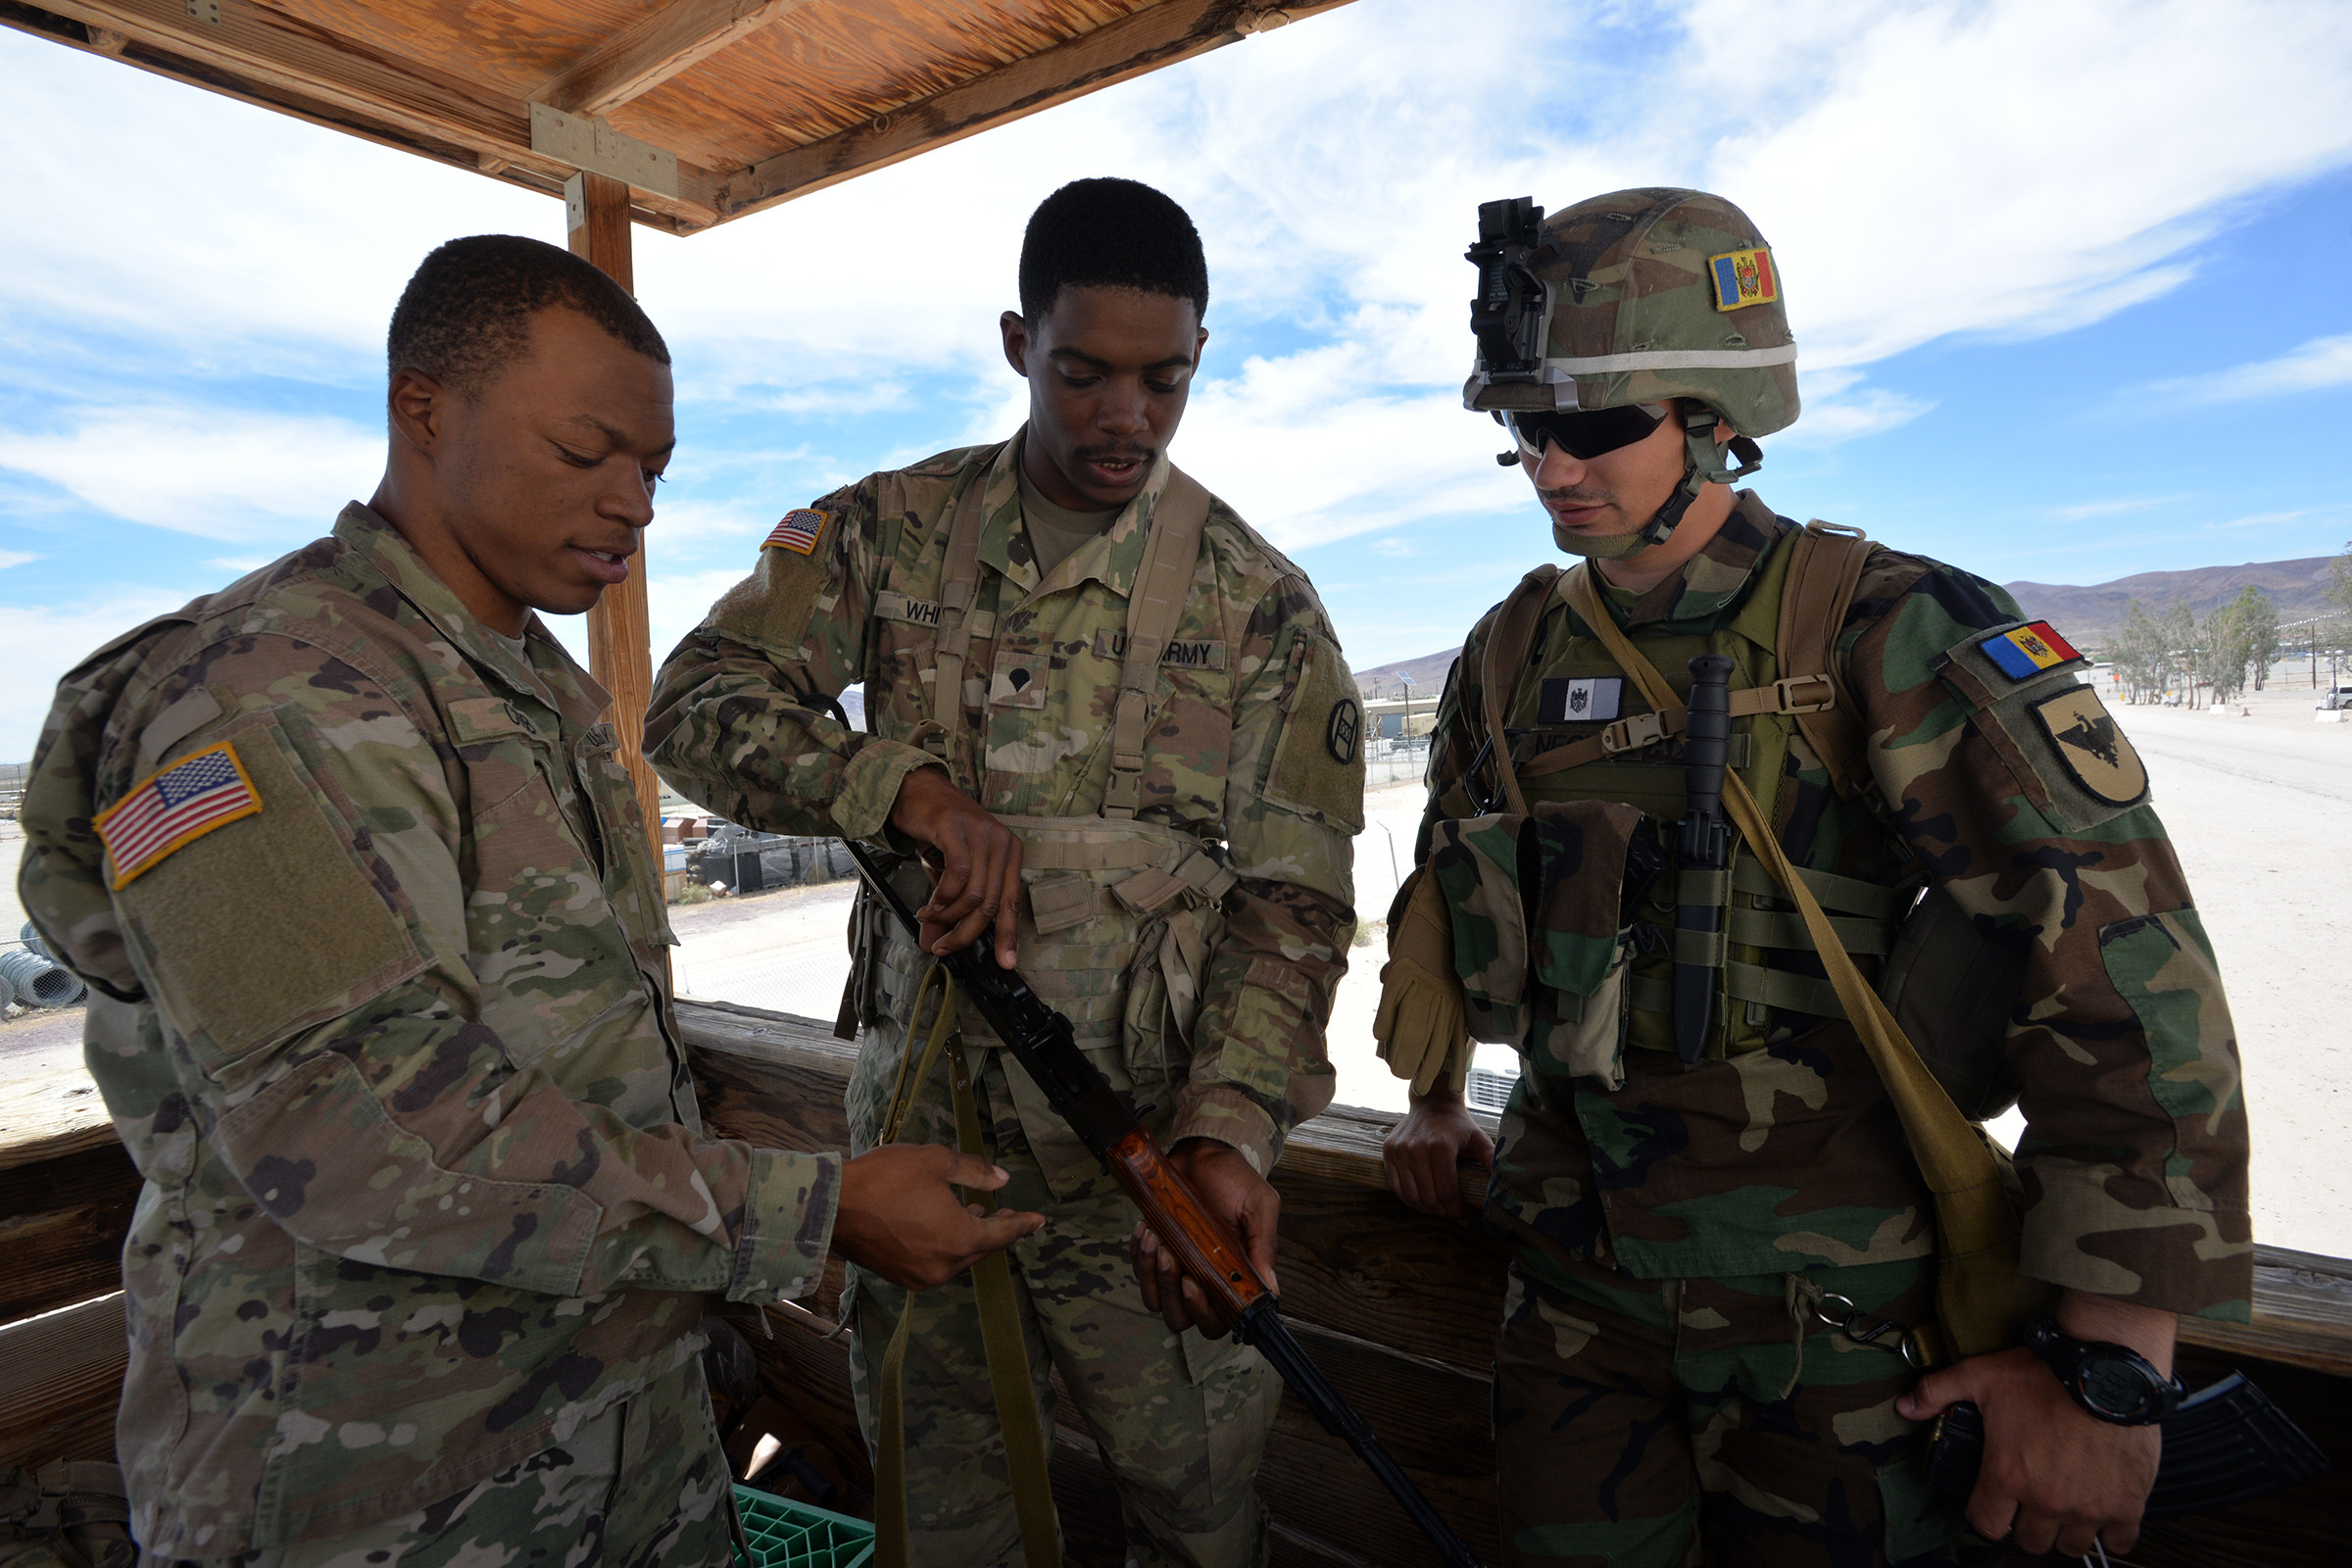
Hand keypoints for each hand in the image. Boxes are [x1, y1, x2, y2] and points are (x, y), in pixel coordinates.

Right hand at [832, 1143, 1044, 1289]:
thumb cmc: (885, 1178)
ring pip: (957, 1256)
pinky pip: (934, 1262)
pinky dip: (944, 1245)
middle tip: (1005, 1213)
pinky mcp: (900, 1277)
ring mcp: (921, 1276)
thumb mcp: (935, 1163)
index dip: (1022, 1224)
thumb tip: (1002, 1181)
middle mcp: (945, 1265)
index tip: (1039, 1220)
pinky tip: (940, 1226)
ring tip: (973, 1212)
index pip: (1002, 1233)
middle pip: (980, 1248)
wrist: (831, 1207)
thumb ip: (974, 1172)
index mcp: (960, 1238)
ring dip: (967, 1236)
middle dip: (994, 1228)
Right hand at [887, 765, 1022, 965]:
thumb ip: (948, 907)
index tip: (1005, 962)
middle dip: (966, 933)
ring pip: (975, 894)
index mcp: (1010, 853)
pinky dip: (942, 897)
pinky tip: (930, 904)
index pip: (1011, 902)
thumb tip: (934, 943)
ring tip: (929, 918)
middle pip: (991, 904)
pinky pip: (958, 874)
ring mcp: (982, 833)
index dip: (1008, 936)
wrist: (917, 790)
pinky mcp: (958, 827)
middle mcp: (1002, 843)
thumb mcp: (948, 874)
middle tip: (943, 946)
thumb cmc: (937, 832)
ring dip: (949, 916)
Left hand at [1128, 1139, 1279, 1336]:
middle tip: (1174, 1258)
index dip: (1204, 1313)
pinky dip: (1138, 1256)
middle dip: (1173, 1295)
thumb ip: (1263, 1247)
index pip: (1219, 1320)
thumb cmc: (1235, 1180)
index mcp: (1234, 1278)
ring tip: (1158, 1240)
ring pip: (1156, 1302)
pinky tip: (1147, 1229)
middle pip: (1182, 1318)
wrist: (1205, 1153)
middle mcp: (1205, 1281)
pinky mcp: (1155, 1254)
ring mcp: (1178, 1269)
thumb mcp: (1259, 1207)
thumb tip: (1271, 1290)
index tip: (1194, 1285)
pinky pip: (1139, 1273)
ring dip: (1152, 1276)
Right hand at [1381, 1087, 1494, 1222]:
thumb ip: (1492, 1161)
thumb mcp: (1479, 1140)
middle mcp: (1417, 1149)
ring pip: (1410, 1196)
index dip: (1456, 1211)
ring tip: (1437, 1210)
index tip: (1463, 1219)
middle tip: (1451, 1216)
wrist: (1433, 1103)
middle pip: (1428, 1197)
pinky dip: (1408, 1199)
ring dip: (1425, 1209)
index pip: (1446, 1192)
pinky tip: (1421, 1201)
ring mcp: (1400, 1150)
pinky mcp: (1389, 1151)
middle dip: (1442, 1213)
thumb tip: (1506, 1184)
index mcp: (1441, 1147)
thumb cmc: (1458, 1125)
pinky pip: (1396, 1186)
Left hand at [1898, 1294, 2174, 1556]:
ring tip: (2065, 1508)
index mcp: (2008, 1476)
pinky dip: (2113, 1534)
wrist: (2106, 1366)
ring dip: (2066, 1531)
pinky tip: (2105, 1515)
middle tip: (2030, 1503)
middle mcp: (2047, 1501)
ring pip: (2071, 1546)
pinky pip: (2120, 1542)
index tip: (1993, 1503)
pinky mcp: (2127, 1504)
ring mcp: (2089, 1507)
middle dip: (2026, 1526)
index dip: (1986, 1515)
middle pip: (2031, 1541)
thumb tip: (1905, 1406)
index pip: (1986, 1525)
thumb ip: (1938, 1392)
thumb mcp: (1980, 1375)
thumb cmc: (2044, 1372)